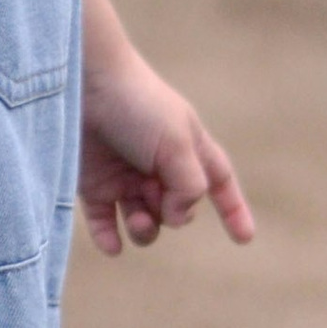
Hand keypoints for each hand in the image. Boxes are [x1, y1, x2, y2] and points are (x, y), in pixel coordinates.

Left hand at [76, 0, 252, 258]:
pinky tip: (113, 246)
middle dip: (174, 215)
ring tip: (137, 219)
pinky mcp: (93, 184)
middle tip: (156, 197)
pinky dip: (109, 239)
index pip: (218, 181)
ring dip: (145, 230)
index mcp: (188, 147)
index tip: (245, 239)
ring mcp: (124, 176)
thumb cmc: (135, 105)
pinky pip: (105, 223)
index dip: (233, 209)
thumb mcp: (176, 143)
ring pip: (145, 223)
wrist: (81, 81)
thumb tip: (176, 217)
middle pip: (178, 211)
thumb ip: (189, 185)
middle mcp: (157, 165)